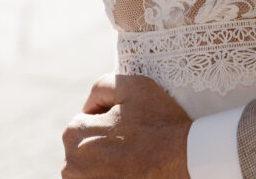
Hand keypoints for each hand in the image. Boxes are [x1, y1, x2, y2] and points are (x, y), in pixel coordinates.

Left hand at [61, 73, 190, 178]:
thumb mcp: (133, 87)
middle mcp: (72, 165)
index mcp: (75, 133)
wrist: (183, 158)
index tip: (127, 125)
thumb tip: (87, 107)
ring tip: (131, 159)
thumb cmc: (158, 122)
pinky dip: (110, 175)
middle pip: (83, 147)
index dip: (107, 120)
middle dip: (102, 143)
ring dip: (105, 163)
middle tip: (131, 143)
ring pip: (89, 168)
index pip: (83, 122)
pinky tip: (129, 171)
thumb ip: (101, 87)